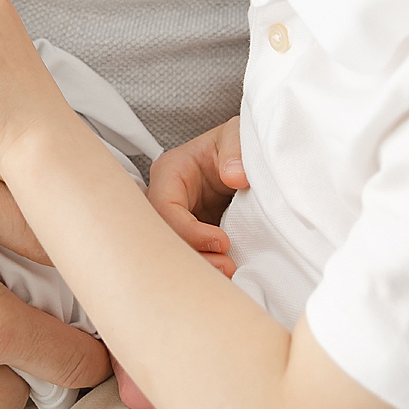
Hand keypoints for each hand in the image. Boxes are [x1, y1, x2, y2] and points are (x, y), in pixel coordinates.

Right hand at [146, 117, 246, 277]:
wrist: (246, 156)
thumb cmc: (236, 143)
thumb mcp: (237, 136)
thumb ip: (235, 150)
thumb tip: (235, 176)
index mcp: (170, 172)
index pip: (164, 206)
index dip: (189, 229)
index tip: (223, 241)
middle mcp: (166, 197)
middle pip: (162, 233)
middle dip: (190, 254)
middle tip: (226, 267)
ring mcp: (179, 217)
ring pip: (174, 247)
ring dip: (199, 263)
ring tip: (230, 270)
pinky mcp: (193, 233)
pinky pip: (192, 251)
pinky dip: (207, 264)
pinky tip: (228, 272)